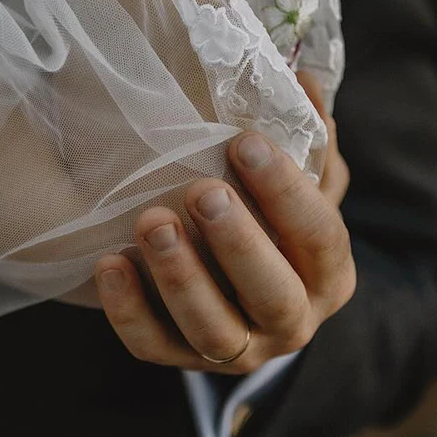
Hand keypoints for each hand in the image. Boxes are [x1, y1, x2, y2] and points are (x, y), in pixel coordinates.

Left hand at [92, 73, 355, 374]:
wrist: (224, 281)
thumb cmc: (264, 216)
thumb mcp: (294, 179)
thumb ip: (304, 136)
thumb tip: (300, 78)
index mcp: (328, 274)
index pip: (320, 237)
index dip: (287, 191)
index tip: (245, 142)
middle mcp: (291, 321)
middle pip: (273, 295)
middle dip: (239, 243)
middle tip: (202, 190)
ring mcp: (236, 350)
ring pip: (213, 331)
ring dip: (181, 277)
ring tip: (150, 222)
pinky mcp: (177, 358)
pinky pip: (151, 345)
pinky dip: (128, 309)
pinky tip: (108, 263)